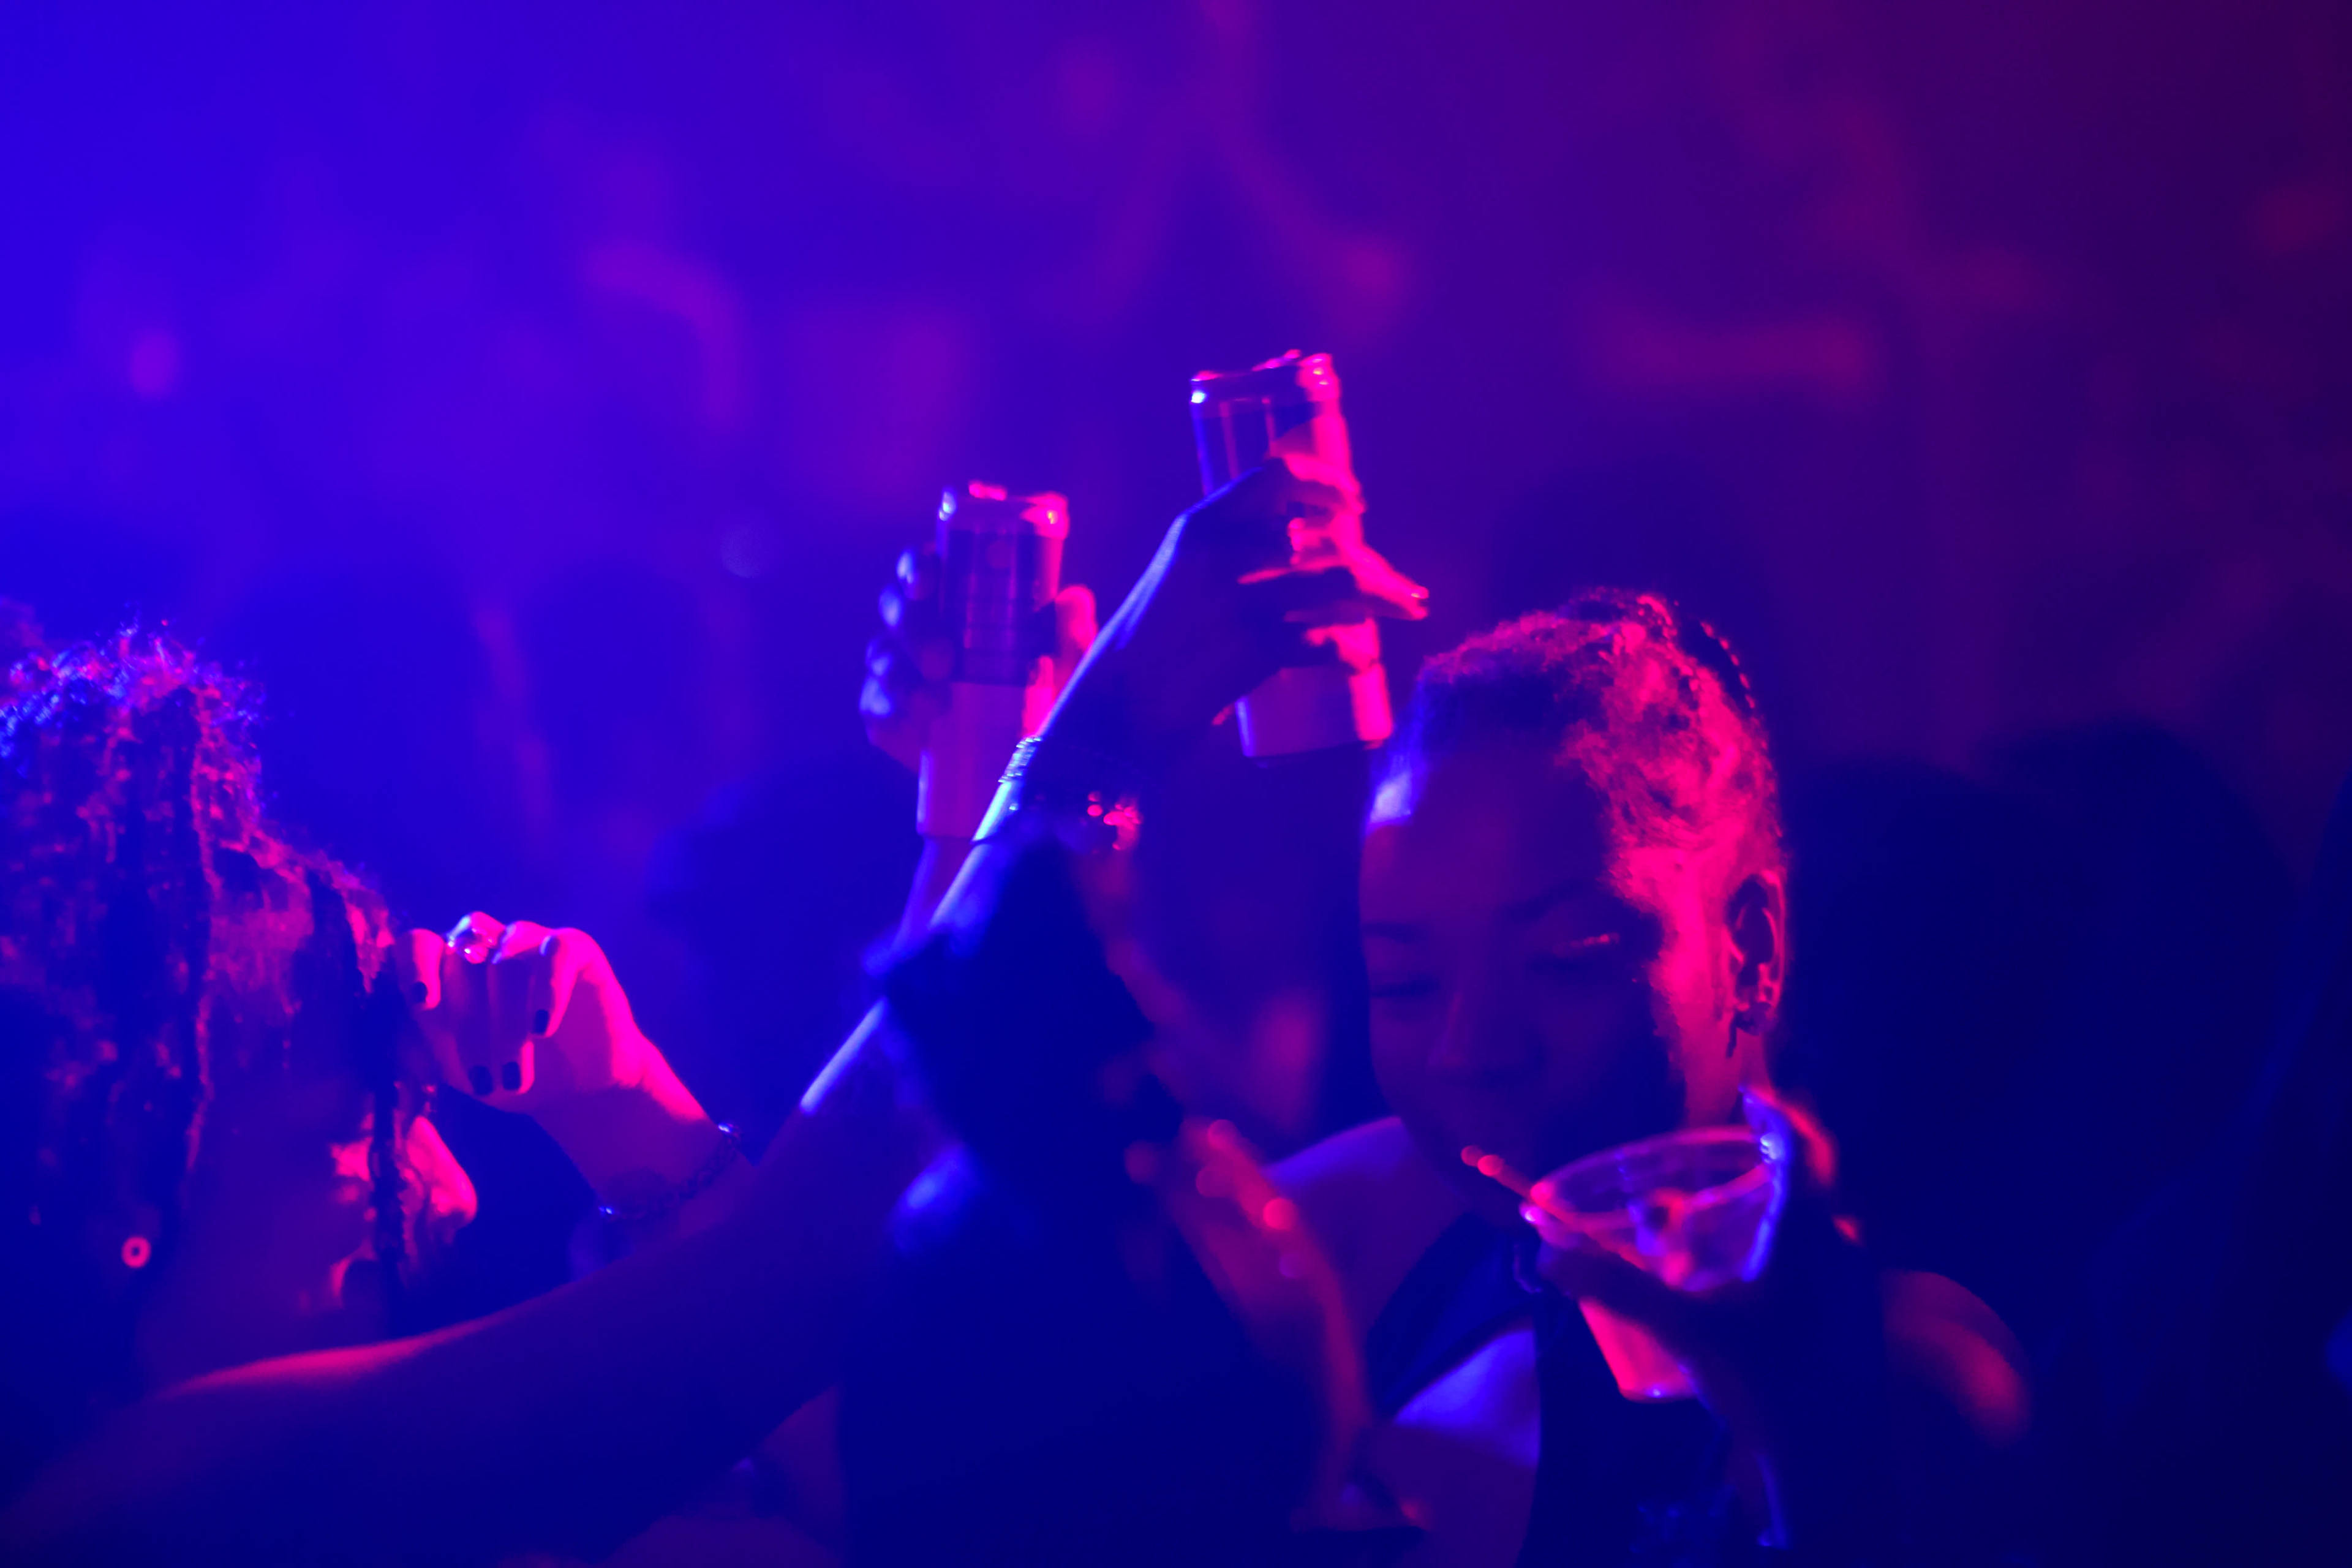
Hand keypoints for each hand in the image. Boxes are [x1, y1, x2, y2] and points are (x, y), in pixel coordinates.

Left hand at [396, 913, 726, 1199]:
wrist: (577, 1089)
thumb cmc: (506, 1074)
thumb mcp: (457, 1067)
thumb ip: (421, 1043)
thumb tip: (391, 1029)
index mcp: (446, 967)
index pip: (417, 945)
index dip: (416, 967)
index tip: (422, 1004)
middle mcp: (485, 944)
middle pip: (462, 961)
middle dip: (469, 1027)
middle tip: (483, 1083)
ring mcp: (530, 942)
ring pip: (506, 963)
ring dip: (506, 1023)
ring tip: (515, 1077)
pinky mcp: (576, 948)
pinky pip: (556, 952)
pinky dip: (546, 990)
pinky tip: (542, 1029)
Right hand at [860, 541, 1097, 773]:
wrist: (1019, 760)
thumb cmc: (1038, 695)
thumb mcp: (1061, 668)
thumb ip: (1067, 636)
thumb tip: (1073, 599)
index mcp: (952, 600)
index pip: (923, 568)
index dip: (916, 567)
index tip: (927, 582)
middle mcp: (917, 627)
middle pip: (894, 607)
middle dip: (912, 627)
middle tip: (942, 659)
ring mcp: (896, 670)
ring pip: (881, 657)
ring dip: (902, 678)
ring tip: (936, 704)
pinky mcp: (886, 714)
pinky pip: (874, 707)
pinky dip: (891, 715)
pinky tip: (917, 728)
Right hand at [1044, 453, 1426, 766]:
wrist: (1115, 708)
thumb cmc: (1144, 648)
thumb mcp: (1173, 579)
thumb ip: (1217, 555)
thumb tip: (1286, 544)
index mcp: (1198, 525)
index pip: (1276, 477)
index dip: (1326, 484)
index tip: (1355, 503)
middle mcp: (1222, 552)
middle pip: (1326, 537)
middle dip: (1375, 564)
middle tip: (1401, 588)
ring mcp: (1239, 600)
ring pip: (1339, 583)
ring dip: (1384, 598)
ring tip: (1406, 612)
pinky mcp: (1253, 649)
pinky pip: (1325, 642)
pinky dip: (1349, 652)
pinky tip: (1361, 660)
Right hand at [1525, 1094, 1891, 1551]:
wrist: (1839, 1464)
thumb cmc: (1768, 1387)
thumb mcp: (1686, 1333)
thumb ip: (1617, 1289)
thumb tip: (1547, 1255)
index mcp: (1806, 1234)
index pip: (1801, 1148)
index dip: (1778, 1113)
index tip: (1752, 1093)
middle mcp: (1843, 1247)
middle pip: (1812, 1184)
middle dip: (1771, 1166)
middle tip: (1730, 1161)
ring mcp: (1859, 1286)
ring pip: (1821, 1226)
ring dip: (1781, 1213)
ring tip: (1735, 1222)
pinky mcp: (1861, 1320)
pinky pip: (1828, 1261)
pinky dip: (1793, 1251)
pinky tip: (1759, 1286)